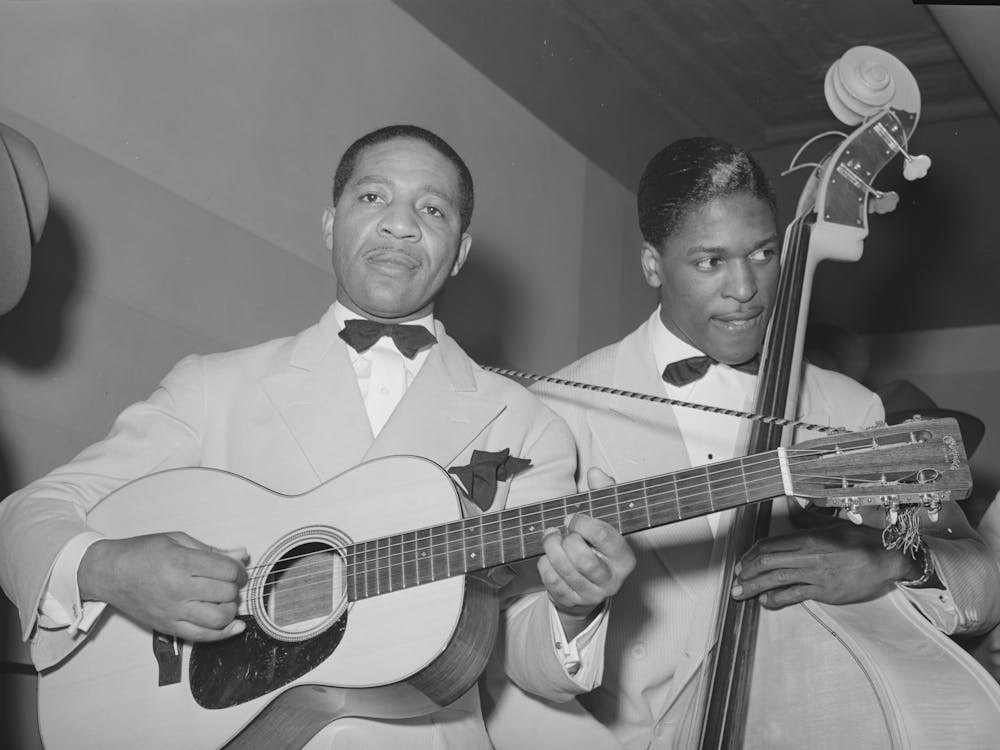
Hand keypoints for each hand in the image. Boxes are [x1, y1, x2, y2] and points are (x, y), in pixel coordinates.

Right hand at [79, 532, 248, 640]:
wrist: (108, 573)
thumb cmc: (141, 553)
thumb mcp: (178, 540)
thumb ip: (212, 550)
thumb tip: (242, 554)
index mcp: (181, 563)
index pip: (227, 570)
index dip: (238, 569)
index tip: (236, 568)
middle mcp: (178, 590)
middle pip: (226, 593)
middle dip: (235, 587)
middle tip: (232, 582)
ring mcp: (173, 611)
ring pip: (219, 618)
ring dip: (231, 609)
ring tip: (227, 599)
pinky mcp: (167, 627)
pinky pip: (202, 636)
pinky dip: (223, 633)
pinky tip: (235, 626)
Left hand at [537, 466, 634, 637]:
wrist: (591, 582)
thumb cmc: (598, 545)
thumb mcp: (606, 518)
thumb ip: (604, 493)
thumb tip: (595, 473)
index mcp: (625, 557)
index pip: (605, 537)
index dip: (583, 523)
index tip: (572, 517)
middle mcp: (612, 579)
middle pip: (584, 560)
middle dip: (565, 540)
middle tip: (559, 530)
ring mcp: (592, 594)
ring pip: (566, 572)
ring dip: (551, 550)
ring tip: (550, 538)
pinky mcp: (572, 602)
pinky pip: (552, 582)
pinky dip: (545, 565)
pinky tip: (548, 556)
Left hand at [730, 521, 919, 607]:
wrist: (889, 558)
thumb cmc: (862, 540)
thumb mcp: (832, 524)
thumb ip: (808, 519)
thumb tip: (792, 508)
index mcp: (807, 537)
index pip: (769, 545)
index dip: (750, 554)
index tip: (742, 562)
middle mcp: (807, 554)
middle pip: (766, 561)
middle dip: (746, 571)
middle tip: (735, 580)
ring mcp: (815, 573)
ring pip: (775, 579)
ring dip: (753, 587)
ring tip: (740, 594)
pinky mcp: (824, 591)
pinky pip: (794, 595)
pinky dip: (776, 599)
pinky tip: (766, 602)